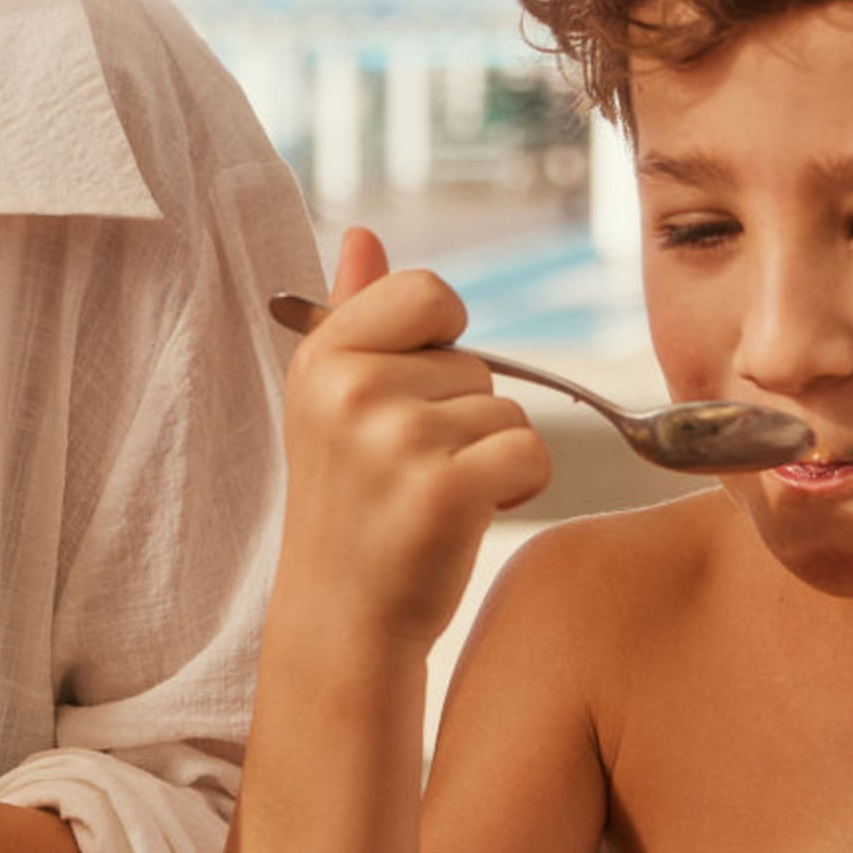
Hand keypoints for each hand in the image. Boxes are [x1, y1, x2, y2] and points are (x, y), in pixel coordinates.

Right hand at [277, 226, 550, 649]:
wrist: (343, 618)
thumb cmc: (349, 504)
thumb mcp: (333, 402)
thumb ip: (352, 312)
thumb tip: (362, 234)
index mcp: (324, 355)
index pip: (429, 291)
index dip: (441, 344)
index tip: (408, 398)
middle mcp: (352, 388)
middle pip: (477, 361)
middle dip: (464, 415)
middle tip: (409, 472)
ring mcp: (396, 439)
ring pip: (509, 409)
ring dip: (491, 456)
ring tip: (431, 497)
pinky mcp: (445, 490)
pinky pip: (529, 450)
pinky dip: (517, 486)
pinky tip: (465, 517)